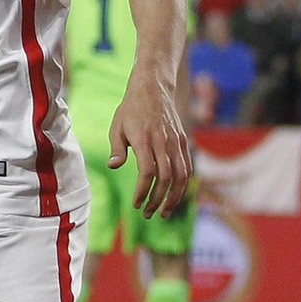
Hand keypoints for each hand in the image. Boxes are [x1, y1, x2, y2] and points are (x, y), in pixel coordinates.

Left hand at [108, 69, 191, 218]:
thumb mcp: (117, 126)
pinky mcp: (182, 141)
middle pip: (166, 178)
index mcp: (144, 139)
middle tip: (148, 214)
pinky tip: (174, 196)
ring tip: (163, 212)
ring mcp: (175, 141)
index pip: (147, 172)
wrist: (153, 87)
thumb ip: (117, 148)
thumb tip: (113, 166)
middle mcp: (162, 141)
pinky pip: (187, 166)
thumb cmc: (130, 109)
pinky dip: (183, 184)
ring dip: (173, 197)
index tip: (136, 204)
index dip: (143, 191)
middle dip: (157, 200)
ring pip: (181, 175)